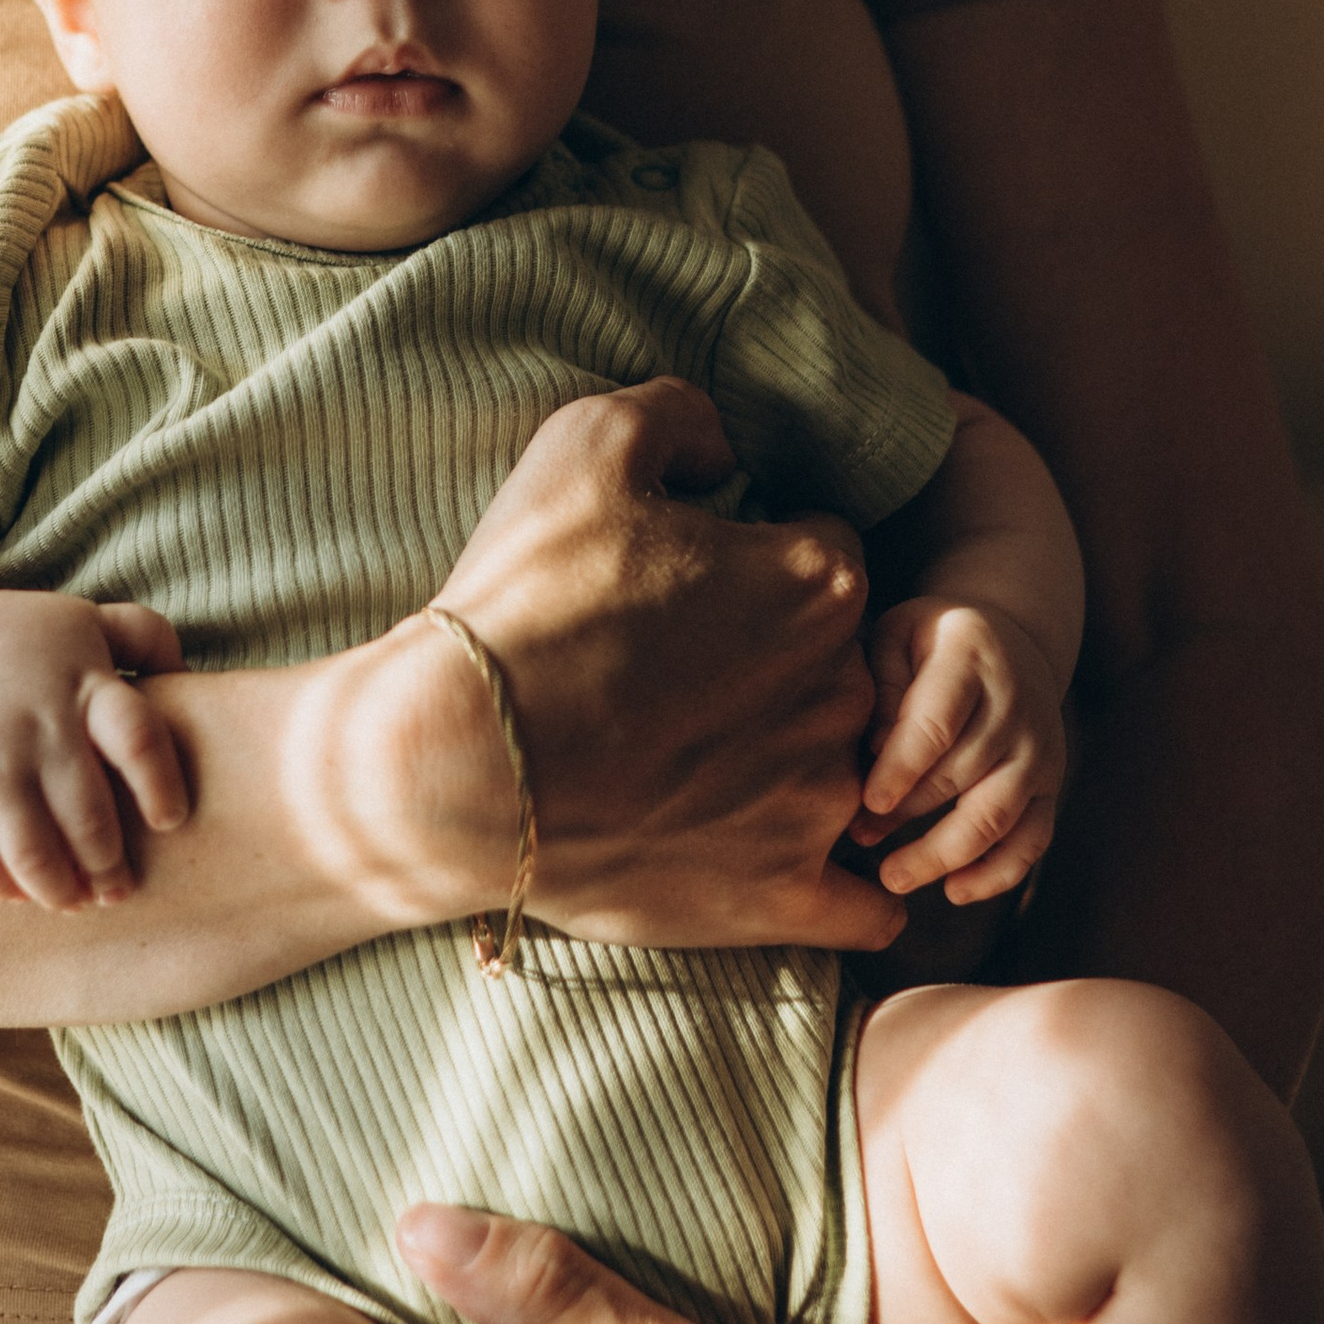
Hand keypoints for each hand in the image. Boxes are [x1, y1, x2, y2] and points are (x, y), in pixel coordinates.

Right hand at [0, 589, 186, 907]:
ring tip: (76, 903)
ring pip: (33, 851)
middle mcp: (40, 727)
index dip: (161, 786)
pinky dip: (2, 886)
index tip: (170, 820)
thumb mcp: (83, 618)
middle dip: (109, 866)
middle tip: (119, 890)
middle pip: (88, 816)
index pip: (138, 739)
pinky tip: (21, 895)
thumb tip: (190, 675)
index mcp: (83, 685)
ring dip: (60, 889)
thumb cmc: (17, 635)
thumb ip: (143, 635)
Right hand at [422, 379, 897, 952]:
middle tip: (688, 677)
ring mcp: (815, 802)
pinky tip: (795, 865)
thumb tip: (725, 448)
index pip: (828, 553)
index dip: (761, 559)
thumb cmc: (522, 602)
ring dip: (802, 766)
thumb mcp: (585, 442)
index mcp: (815, 580)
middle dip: (782, 663)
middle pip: (844, 662)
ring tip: (707, 768)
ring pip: (853, 772)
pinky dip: (847, 890)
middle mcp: (839, 691)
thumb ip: (681, 414)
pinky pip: (868, 909)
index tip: (694, 588)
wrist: (455, 763)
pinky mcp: (781, 896)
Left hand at [849, 597, 1067, 902]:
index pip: (937, 724)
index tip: (867, 803)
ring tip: (893, 877)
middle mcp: (1016, 706)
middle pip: (963, 774)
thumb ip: (884, 684)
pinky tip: (953, 891)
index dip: (901, 768)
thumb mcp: (898, 635)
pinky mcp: (1052, 786)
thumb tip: (875, 749)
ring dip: (943, 854)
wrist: (1012, 640)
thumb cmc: (932, 644)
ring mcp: (1041, 750)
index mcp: (971, 657)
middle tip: (858, 836)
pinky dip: (997, 874)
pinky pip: (1032, 840)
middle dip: (907, 814)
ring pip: (997, 816)